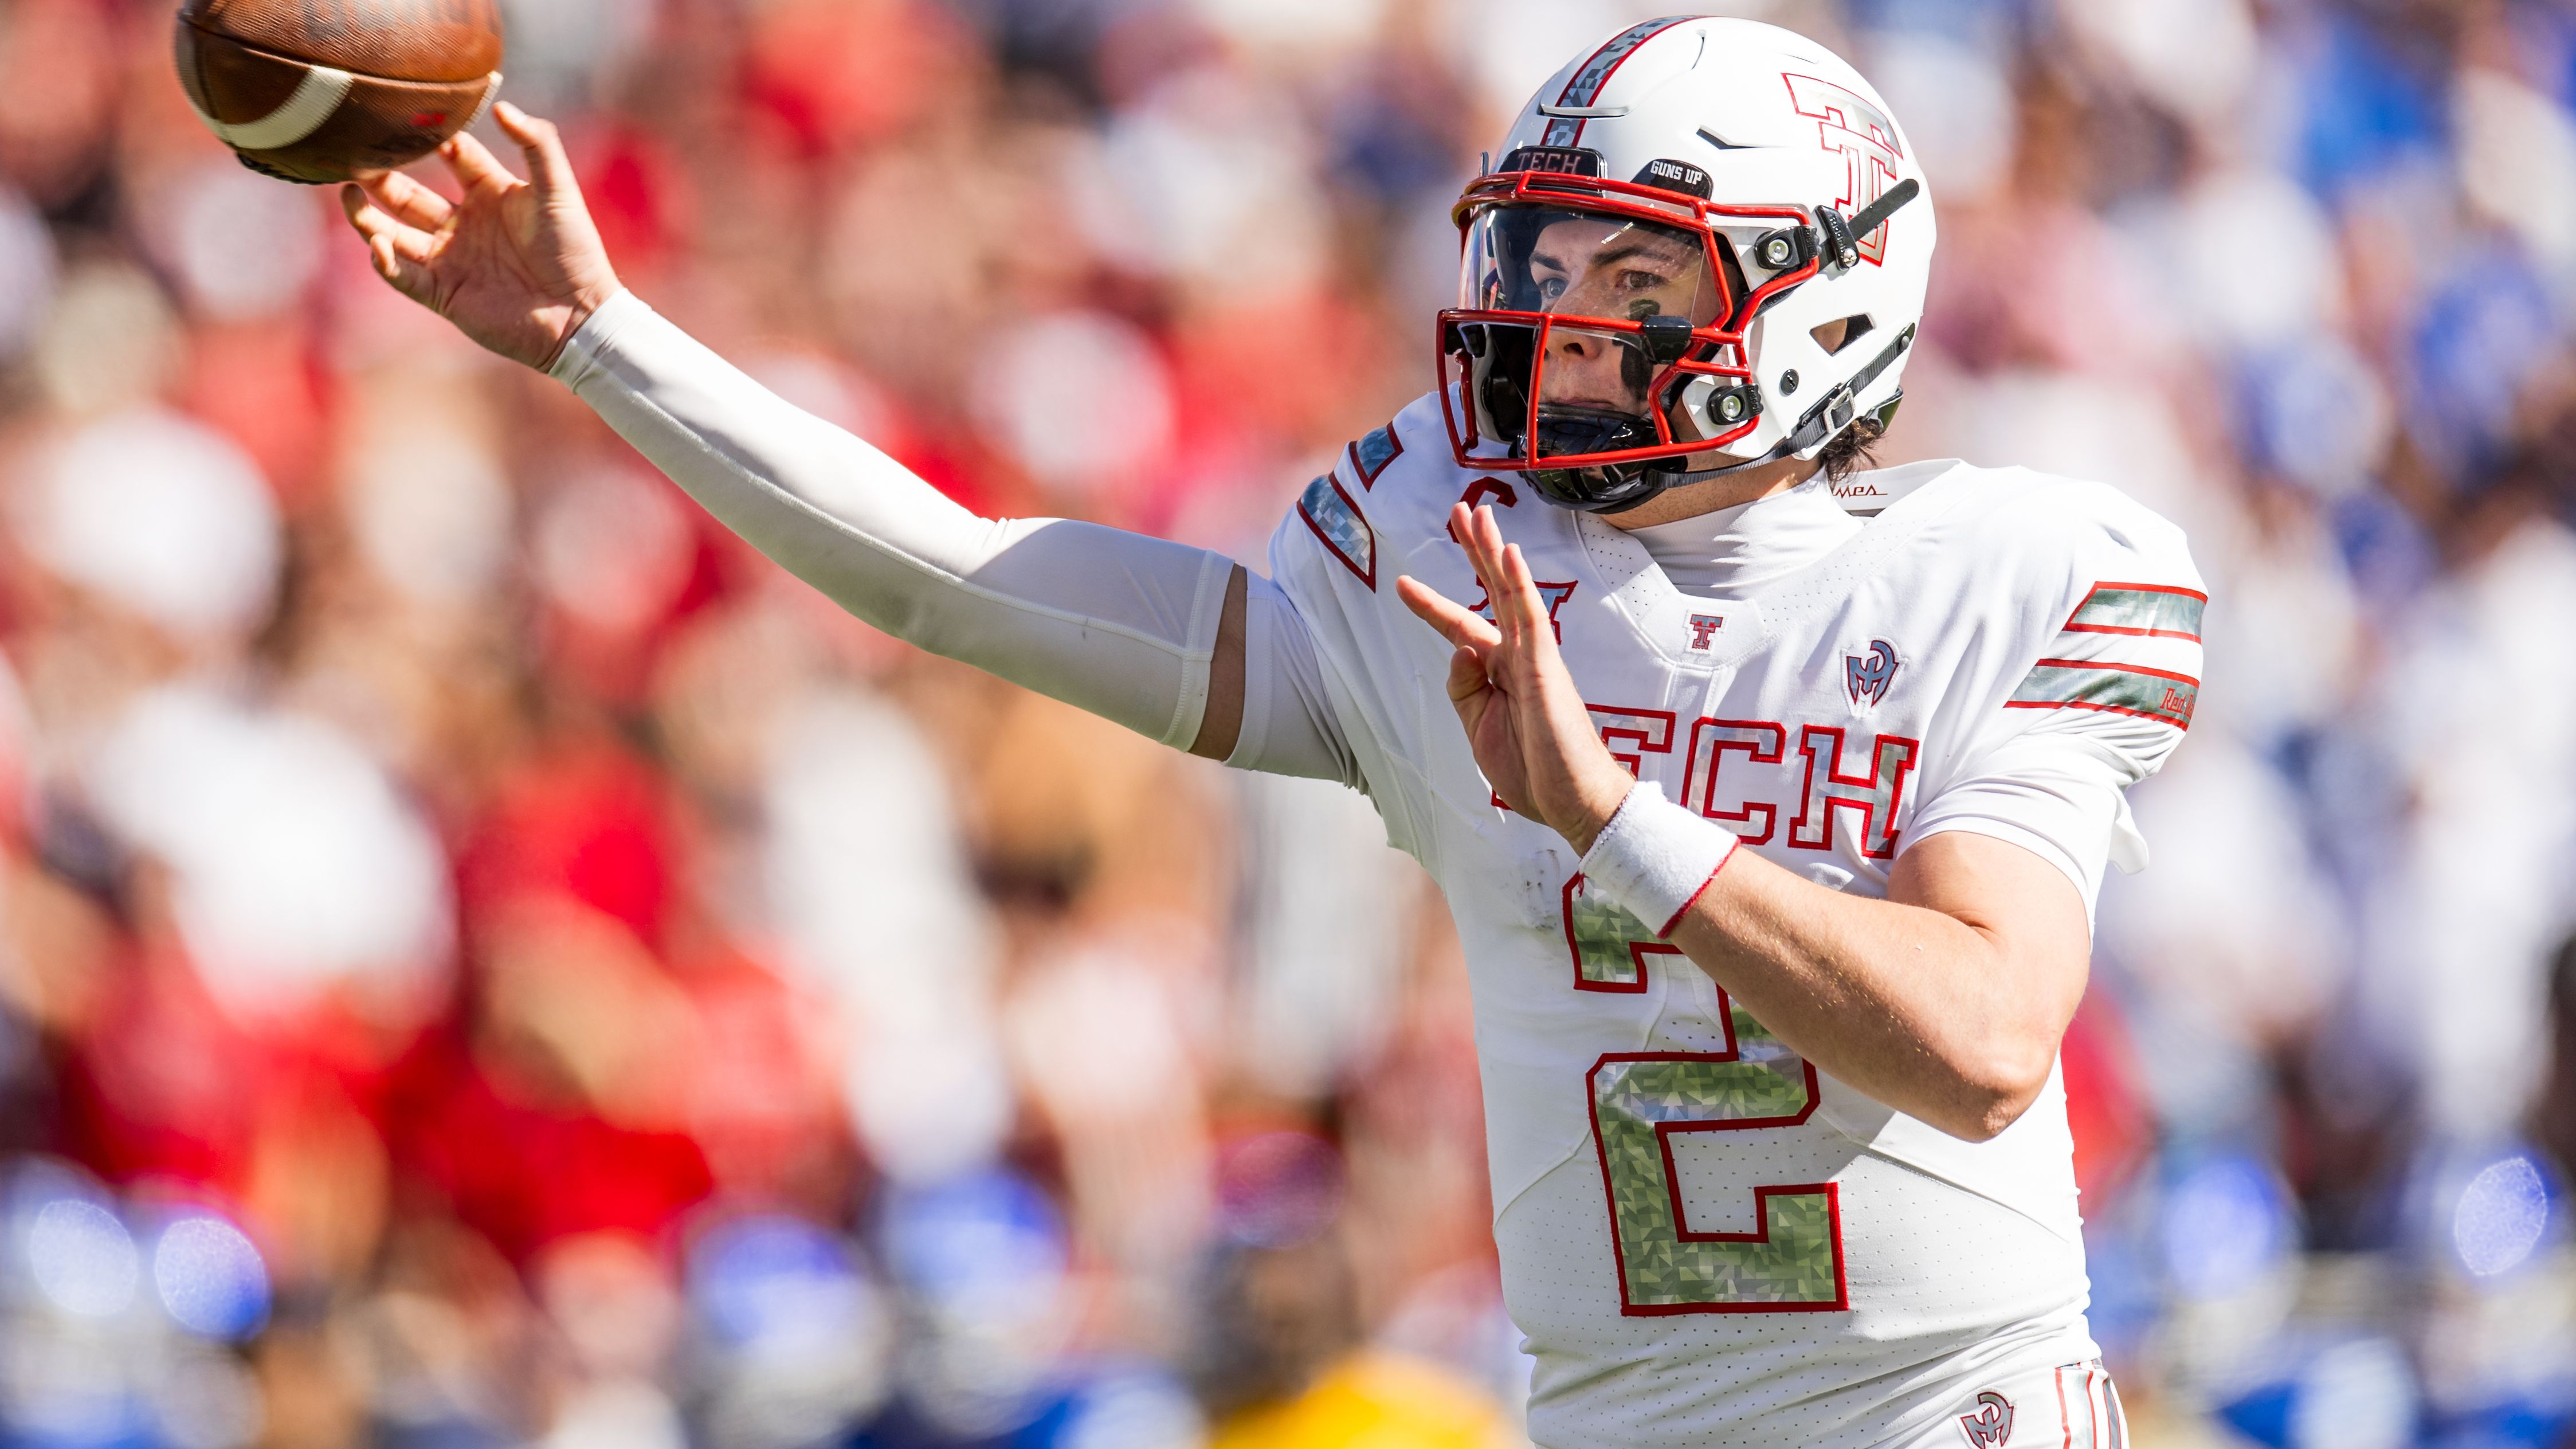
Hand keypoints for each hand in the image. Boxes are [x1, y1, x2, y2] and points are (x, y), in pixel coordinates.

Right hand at [339, 103, 622, 371]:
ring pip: (394, 233)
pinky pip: (403, 276)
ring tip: (346, 193)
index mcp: (491, 193)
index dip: (430, 138)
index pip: (452, 155)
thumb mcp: (559, 191)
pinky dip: (385, 262)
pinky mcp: (444, 294)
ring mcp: (451, 259)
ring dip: (367, 216)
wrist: (579, 316)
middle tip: (353, 158)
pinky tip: (378, 245)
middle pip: (408, 194)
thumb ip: (538, 145)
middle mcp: (464, 223)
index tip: (400, 117)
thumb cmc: (575, 251)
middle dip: (380, 176)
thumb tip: (502, 107)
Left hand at [1397, 504, 1636, 852]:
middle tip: (1460, 512)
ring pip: (1512, 592)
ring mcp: (1533, 658)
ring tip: (1478, 516)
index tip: (1402, 584)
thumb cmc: (1532, 769)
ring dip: (1494, 551)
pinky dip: (1521, 585)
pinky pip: (1532, 618)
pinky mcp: (1546, 669)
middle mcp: (1517, 655)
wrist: (1569, 802)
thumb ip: (1464, 688)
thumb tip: (1458, 649)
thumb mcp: (1478, 728)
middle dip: (1475, 551)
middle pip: (1492, 592)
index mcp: (1499, 671)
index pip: (1462, 627)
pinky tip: (1509, 554)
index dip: (1432, 604)